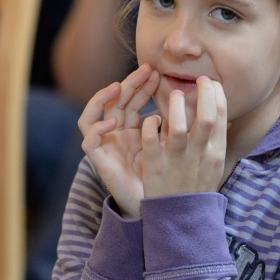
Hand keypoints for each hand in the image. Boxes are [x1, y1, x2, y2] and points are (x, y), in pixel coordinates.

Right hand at [79, 64, 159, 218]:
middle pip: (114, 102)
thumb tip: (190, 100)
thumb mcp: (169, 144)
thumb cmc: (163, 177)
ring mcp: (104, 145)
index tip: (158, 75)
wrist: (154, 208)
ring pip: (93, 114)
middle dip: (128, 84)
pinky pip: (88, 140)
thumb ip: (172, 124)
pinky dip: (97, 128)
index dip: (142, 86)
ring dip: (102, 98)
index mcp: (131, 128)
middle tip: (145, 71)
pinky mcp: (98, 160)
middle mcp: (114, 133)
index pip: (132, 100)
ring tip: (118, 87)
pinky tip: (113, 121)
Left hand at [141, 77, 227, 197]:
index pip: (221, 119)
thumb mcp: (213, 164)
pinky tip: (151, 119)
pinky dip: (150, 125)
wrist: (181, 219)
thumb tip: (220, 113)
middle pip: (206, 119)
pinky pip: (151, 140)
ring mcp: (176, 161)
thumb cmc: (196, 187)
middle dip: (205, 95)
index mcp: (214, 153)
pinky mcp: (155, 166)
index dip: (217, 97)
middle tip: (200, 80)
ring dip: (177, 107)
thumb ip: (215, 140)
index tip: (212, 83)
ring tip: (175, 94)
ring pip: (178, 127)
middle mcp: (199, 155)